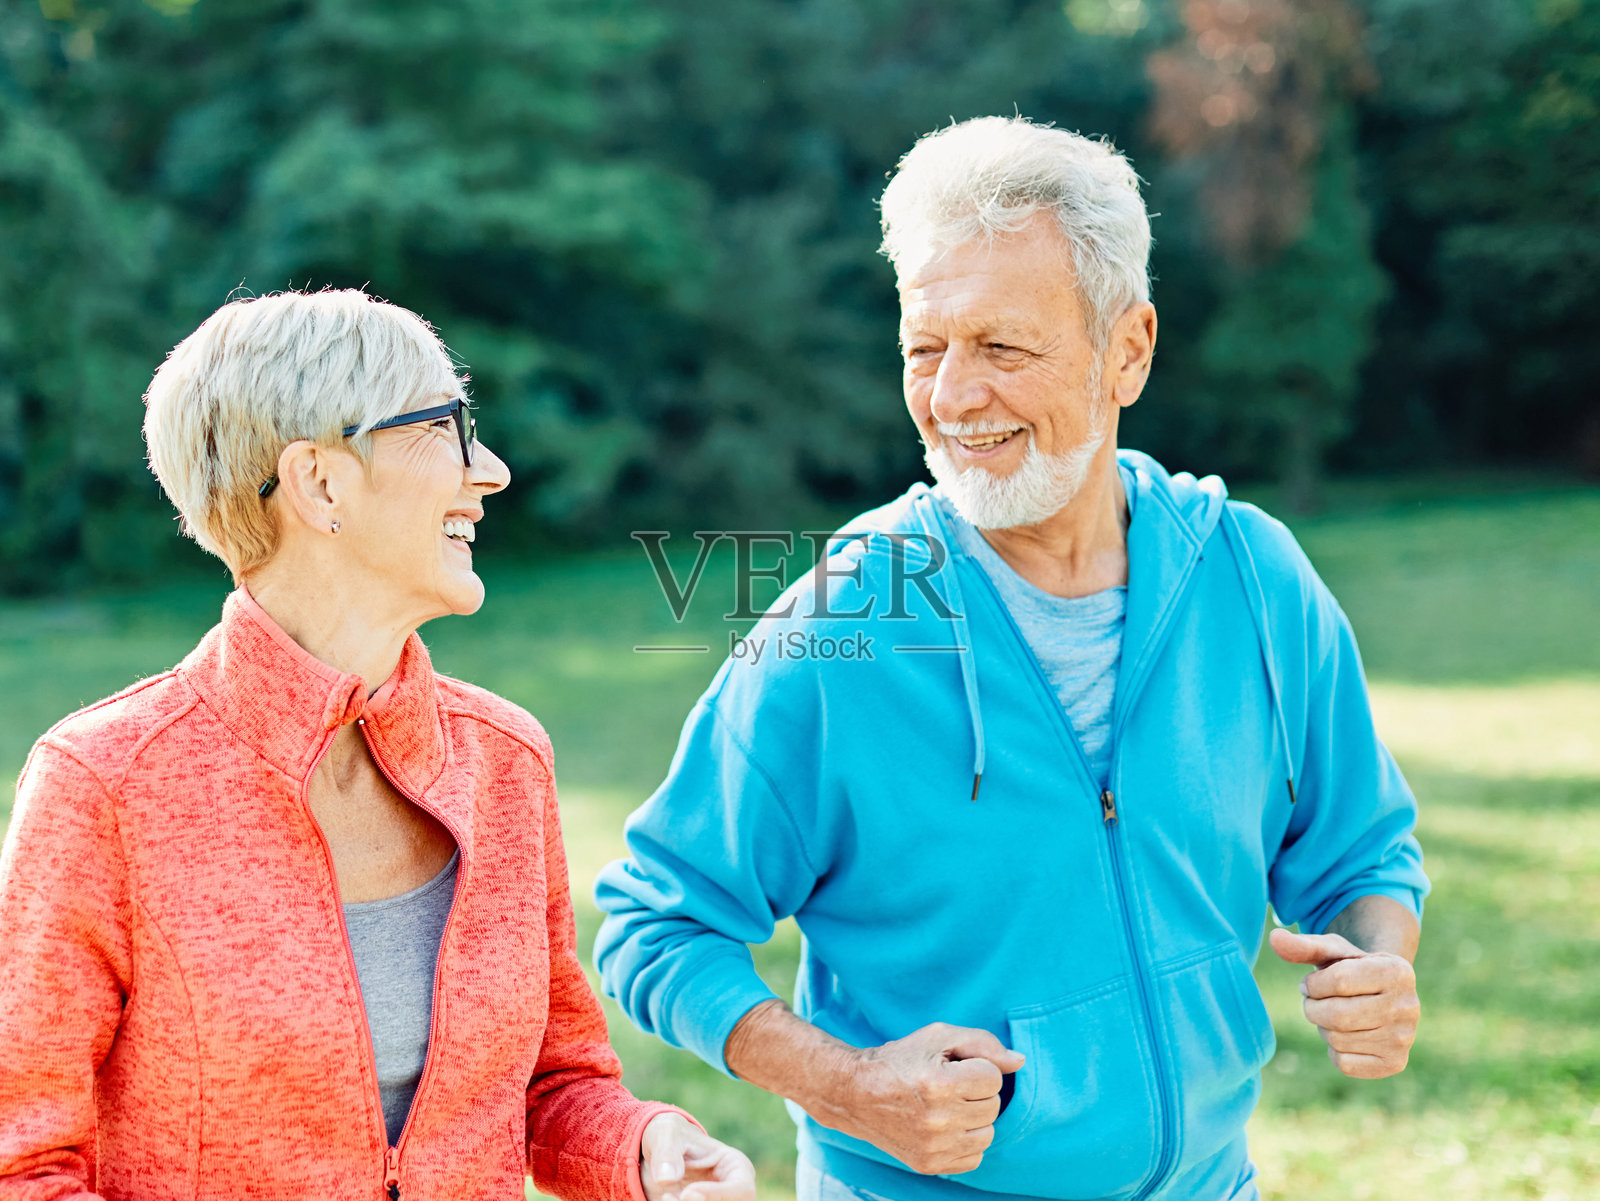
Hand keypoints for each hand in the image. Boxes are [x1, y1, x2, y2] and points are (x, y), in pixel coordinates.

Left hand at [640, 1111, 755, 1200]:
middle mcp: (732, 1192)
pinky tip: (665, 1199)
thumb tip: (666, 1179)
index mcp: (736, 1167)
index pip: (742, 1190)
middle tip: (668, 1196)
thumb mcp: (666, 1134)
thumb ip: (667, 1153)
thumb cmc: (670, 1138)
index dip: (716, 1196)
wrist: (659, 1155)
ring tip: (666, 1195)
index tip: (686, 1193)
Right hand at [827, 1022, 1023, 1175]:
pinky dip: (966, 1141)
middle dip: (976, 1091)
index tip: (954, 1067)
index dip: (977, 1067)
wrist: (855, 1093)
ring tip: (949, 1106)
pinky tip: (946, 1127)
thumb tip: (1019, 1061)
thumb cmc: (901, 1060)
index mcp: (939, 1084)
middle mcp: (937, 1119)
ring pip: (987, 1133)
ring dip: (974, 1118)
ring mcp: (933, 1146)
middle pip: (993, 1106)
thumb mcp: (938, 1037)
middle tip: (949, 1085)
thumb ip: (982, 1043)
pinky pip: (974, 1158)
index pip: (993, 1077)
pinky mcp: (928, 1164)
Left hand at [1269, 927, 1419, 1078]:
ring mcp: (1404, 1038)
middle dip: (1313, 1008)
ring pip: (1338, 1040)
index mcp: (1397, 971)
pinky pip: (1344, 1063)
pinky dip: (1334, 1050)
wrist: (1381, 996)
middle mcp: (1409, 1006)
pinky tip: (1346, 1035)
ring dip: (1323, 1027)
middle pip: (1338, 1015)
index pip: (1340, 981)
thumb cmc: (1351, 968)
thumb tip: (1274, 938)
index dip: (1314, 984)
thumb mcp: (1331, 951)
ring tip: (1334, 1015)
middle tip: (1315, 1002)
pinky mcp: (1395, 1063)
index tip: (1312, 983)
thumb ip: (1303, 945)